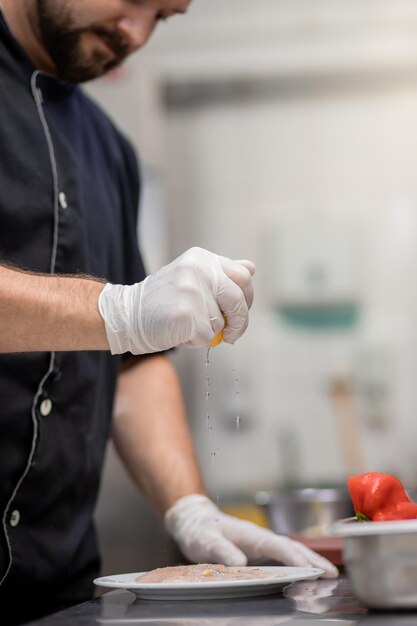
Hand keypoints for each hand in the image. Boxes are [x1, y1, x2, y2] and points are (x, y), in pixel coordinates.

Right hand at [98, 247, 254, 354]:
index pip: (243, 276)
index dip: (247, 297)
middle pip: (239, 299)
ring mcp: (192, 291)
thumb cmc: (162, 301)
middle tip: (231, 334)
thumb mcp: (191, 278)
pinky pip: (208, 336)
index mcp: (201, 259)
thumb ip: (221, 274)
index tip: (239, 311)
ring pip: (222, 322)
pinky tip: (179, 333)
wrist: (127, 315)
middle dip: (240, 321)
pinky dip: (197, 341)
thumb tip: (251, 268)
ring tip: (187, 326)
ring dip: (210, 332)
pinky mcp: (187, 314)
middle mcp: (199, 270)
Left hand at [164, 495, 338, 578]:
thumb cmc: (200, 531)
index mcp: (252, 535)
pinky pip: (283, 556)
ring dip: (310, 561)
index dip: (297, 559)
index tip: (313, 570)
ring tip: (329, 574)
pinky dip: (298, 563)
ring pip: (291, 551)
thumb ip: (222, 551)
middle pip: (292, 548)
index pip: (280, 547)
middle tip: (333, 574)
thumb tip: (241, 563)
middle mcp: (261, 538)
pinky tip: (306, 572)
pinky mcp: (259, 549)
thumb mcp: (206, 541)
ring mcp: (261, 543)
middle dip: (313, 560)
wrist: (195, 520)